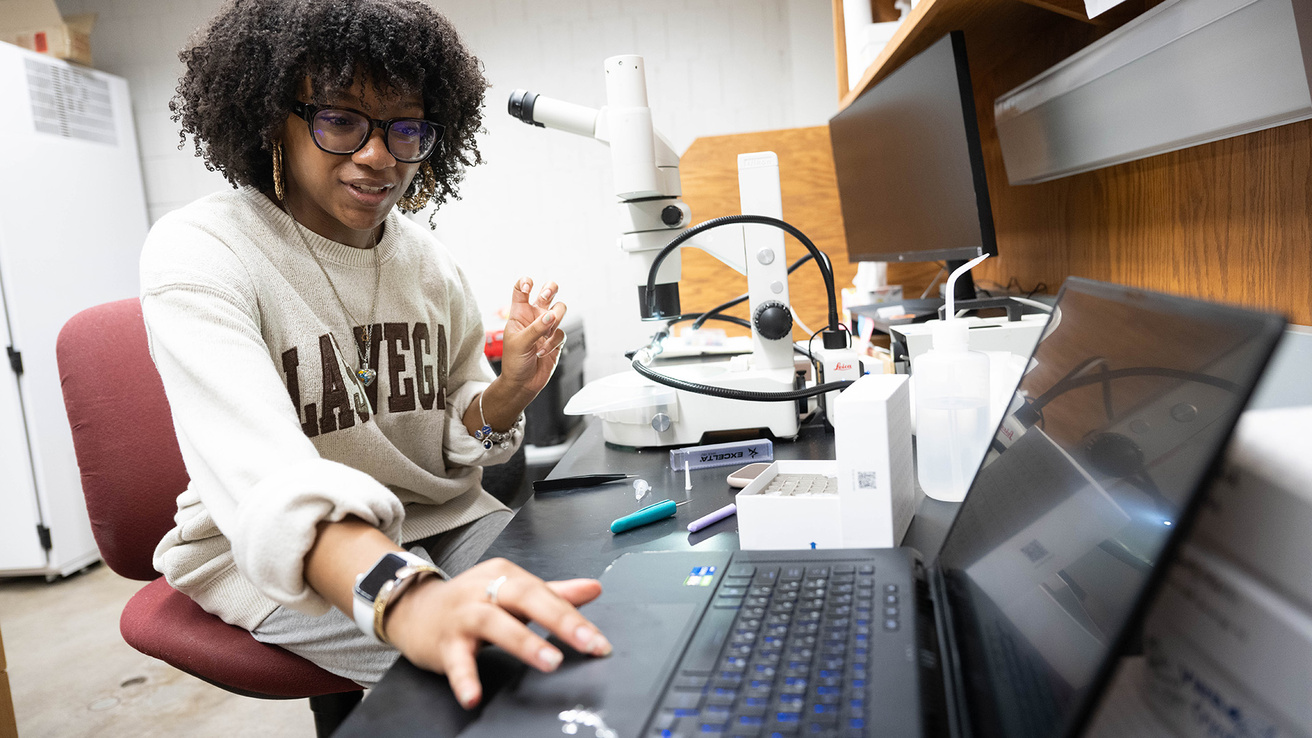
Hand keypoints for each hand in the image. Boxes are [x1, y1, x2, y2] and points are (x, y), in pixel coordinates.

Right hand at [383, 558, 608, 709]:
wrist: (413, 608)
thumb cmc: (470, 601)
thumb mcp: (512, 591)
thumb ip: (554, 593)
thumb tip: (594, 589)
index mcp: (506, 576)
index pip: (545, 593)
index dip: (575, 617)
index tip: (599, 641)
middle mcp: (484, 590)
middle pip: (525, 598)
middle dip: (559, 620)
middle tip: (588, 643)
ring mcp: (463, 615)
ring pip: (494, 623)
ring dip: (524, 642)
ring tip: (550, 662)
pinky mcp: (444, 643)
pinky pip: (456, 661)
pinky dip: (464, 678)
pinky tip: (474, 696)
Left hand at [497, 277, 566, 398]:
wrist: (523, 383)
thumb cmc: (514, 362)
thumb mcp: (519, 343)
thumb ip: (535, 328)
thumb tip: (550, 316)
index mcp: (519, 313)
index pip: (521, 290)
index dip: (526, 282)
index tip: (529, 285)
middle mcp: (534, 317)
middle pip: (548, 292)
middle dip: (551, 289)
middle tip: (548, 294)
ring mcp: (546, 328)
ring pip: (560, 310)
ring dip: (555, 319)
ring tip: (545, 334)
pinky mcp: (556, 340)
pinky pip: (562, 333)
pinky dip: (553, 343)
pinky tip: (542, 352)